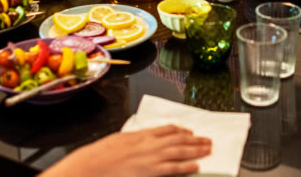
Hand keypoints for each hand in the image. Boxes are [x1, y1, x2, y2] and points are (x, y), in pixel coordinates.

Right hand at [40, 125, 211, 176]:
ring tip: (208, 149)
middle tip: (207, 139)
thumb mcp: (118, 141)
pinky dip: (186, 166)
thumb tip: (138, 141)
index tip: (189, 131)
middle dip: (195, 139)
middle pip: (178, 139)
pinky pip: (173, 168)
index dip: (181, 130)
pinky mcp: (151, 171)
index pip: (166, 129)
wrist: (91, 166)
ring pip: (180, 151)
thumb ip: (133, 141)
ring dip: (196, 150)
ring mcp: (151, 157)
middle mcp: (149, 144)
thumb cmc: (100, 156)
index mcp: (140, 135)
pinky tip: (197, 166)